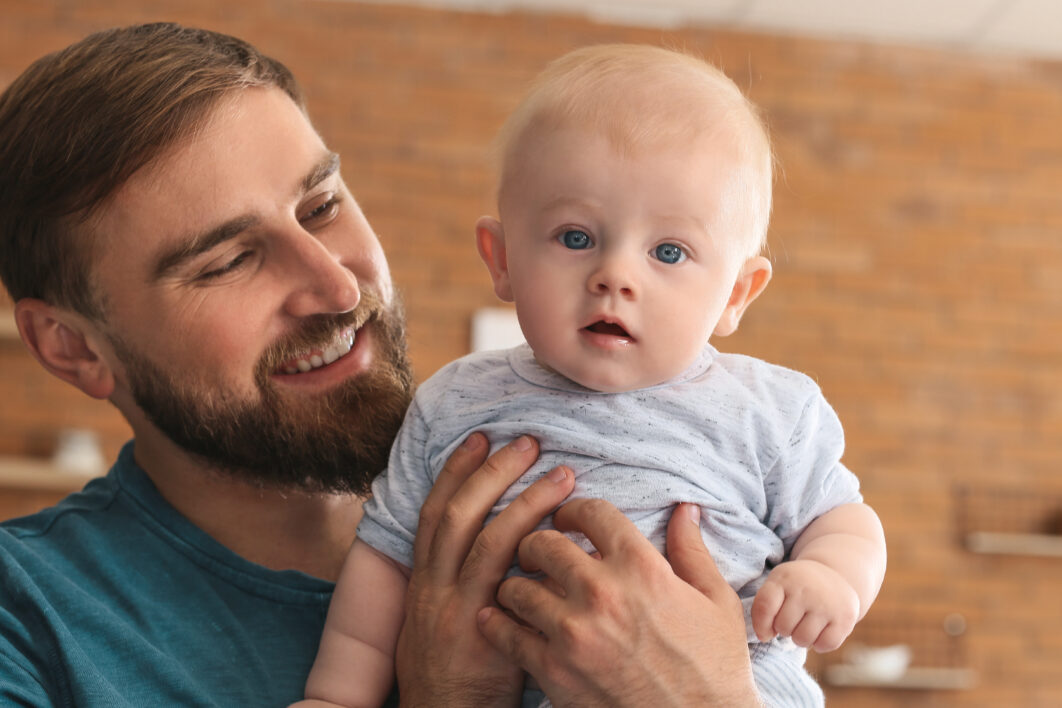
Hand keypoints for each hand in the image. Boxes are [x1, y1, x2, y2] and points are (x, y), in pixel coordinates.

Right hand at [395, 433, 574, 706]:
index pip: (436, 513)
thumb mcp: (442, 624)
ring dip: (525, 498)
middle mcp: (432, 586)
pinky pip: (503, 576)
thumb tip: (498, 549)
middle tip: (527, 441)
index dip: (456, 472)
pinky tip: (560, 528)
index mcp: (423, 581)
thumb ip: (464, 585)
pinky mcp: (479, 628)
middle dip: (492, 471)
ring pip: (485, 536)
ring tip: (561, 474)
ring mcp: (454, 606)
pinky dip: (529, 543)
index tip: (479, 438)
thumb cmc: (455, 677)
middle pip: (458, 512)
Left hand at [477, 502, 759, 706]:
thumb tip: (685, 510)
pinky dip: (496, 623)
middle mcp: (603, 592)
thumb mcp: (717, 601)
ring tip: (520, 589)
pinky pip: (506, 634)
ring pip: (516, 586)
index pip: (591, 513)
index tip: (567, 520)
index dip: (574, 510)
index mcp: (642, 568)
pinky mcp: (555, 670)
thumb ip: (692, 550)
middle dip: (537, 543)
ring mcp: (574, 632)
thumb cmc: (713, 668)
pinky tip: (496, 618)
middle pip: (544, 544)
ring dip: (515, 584)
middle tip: (536, 553)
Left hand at [751, 559, 859, 651]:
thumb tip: (764, 637)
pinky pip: (825, 645)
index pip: (765, 607)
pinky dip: (820, 644)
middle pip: (783, 627)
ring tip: (806, 624)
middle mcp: (806, 588)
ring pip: (802, 639)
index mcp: (784, 578)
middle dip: (785, 629)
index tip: (765, 633)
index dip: (761, 625)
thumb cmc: (798, 587)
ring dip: (801, 638)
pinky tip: (821, 631)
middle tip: (794, 619)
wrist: (835, 575)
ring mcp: (827, 603)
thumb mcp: (779, 585)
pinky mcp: (845, 617)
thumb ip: (764, 608)